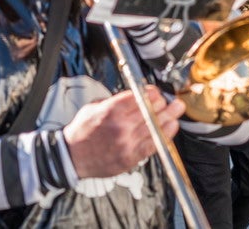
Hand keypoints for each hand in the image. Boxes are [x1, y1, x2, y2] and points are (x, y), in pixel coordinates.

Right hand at [63, 85, 185, 178]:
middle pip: (151, 110)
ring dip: (170, 117)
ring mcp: (127, 143)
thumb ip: (114, 101)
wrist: (72, 156)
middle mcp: (121, 126)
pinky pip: (153, 145)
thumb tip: (134, 96)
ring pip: (156, 127)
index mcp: (111, 110)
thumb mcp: (94, 107)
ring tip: (176, 111)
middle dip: (164, 103)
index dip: (152, 92)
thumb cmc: (82, 131)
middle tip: (172, 101)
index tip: (156, 92)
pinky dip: (165, 135)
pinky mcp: (130, 157)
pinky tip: (170, 128)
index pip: (140, 97)